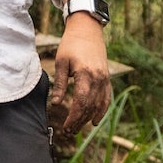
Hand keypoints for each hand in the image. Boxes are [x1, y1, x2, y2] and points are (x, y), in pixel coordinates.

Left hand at [51, 15, 112, 136]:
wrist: (87, 30)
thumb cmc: (71, 44)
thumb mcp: (61, 63)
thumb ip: (60, 84)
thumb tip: (55, 104)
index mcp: (85, 74)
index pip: (81, 102)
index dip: (74, 118)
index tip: (65, 127)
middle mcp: (98, 79)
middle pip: (90, 107)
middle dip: (79, 122)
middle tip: (68, 132)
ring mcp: (104, 79)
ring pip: (99, 105)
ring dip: (88, 119)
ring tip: (77, 129)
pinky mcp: (106, 78)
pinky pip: (106, 98)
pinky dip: (101, 111)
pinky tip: (94, 121)